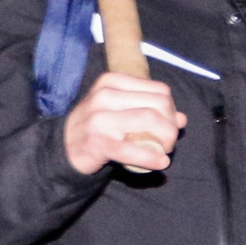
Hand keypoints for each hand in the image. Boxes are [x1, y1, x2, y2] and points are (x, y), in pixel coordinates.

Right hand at [63, 71, 184, 175]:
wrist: (64, 147)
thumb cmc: (97, 126)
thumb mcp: (119, 110)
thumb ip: (148, 110)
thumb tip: (182, 118)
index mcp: (111, 82)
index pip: (159, 90)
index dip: (172, 110)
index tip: (168, 125)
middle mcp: (104, 95)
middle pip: (159, 105)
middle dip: (172, 126)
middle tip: (168, 142)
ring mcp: (99, 118)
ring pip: (151, 121)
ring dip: (166, 140)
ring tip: (164, 151)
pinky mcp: (98, 142)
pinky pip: (133, 149)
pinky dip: (152, 157)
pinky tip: (160, 162)